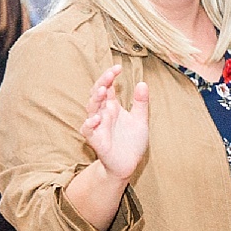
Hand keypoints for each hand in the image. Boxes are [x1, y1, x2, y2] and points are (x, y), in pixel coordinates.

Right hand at [80, 64, 149, 181]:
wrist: (128, 164)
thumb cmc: (132, 141)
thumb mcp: (140, 120)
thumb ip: (141, 103)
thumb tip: (143, 83)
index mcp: (112, 107)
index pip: (107, 87)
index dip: (109, 76)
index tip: (118, 67)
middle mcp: (103, 113)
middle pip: (97, 94)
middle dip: (102, 83)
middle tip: (110, 74)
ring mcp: (98, 125)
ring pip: (91, 109)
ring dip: (96, 99)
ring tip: (103, 90)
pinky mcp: (96, 139)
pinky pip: (88, 129)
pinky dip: (90, 123)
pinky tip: (97, 118)